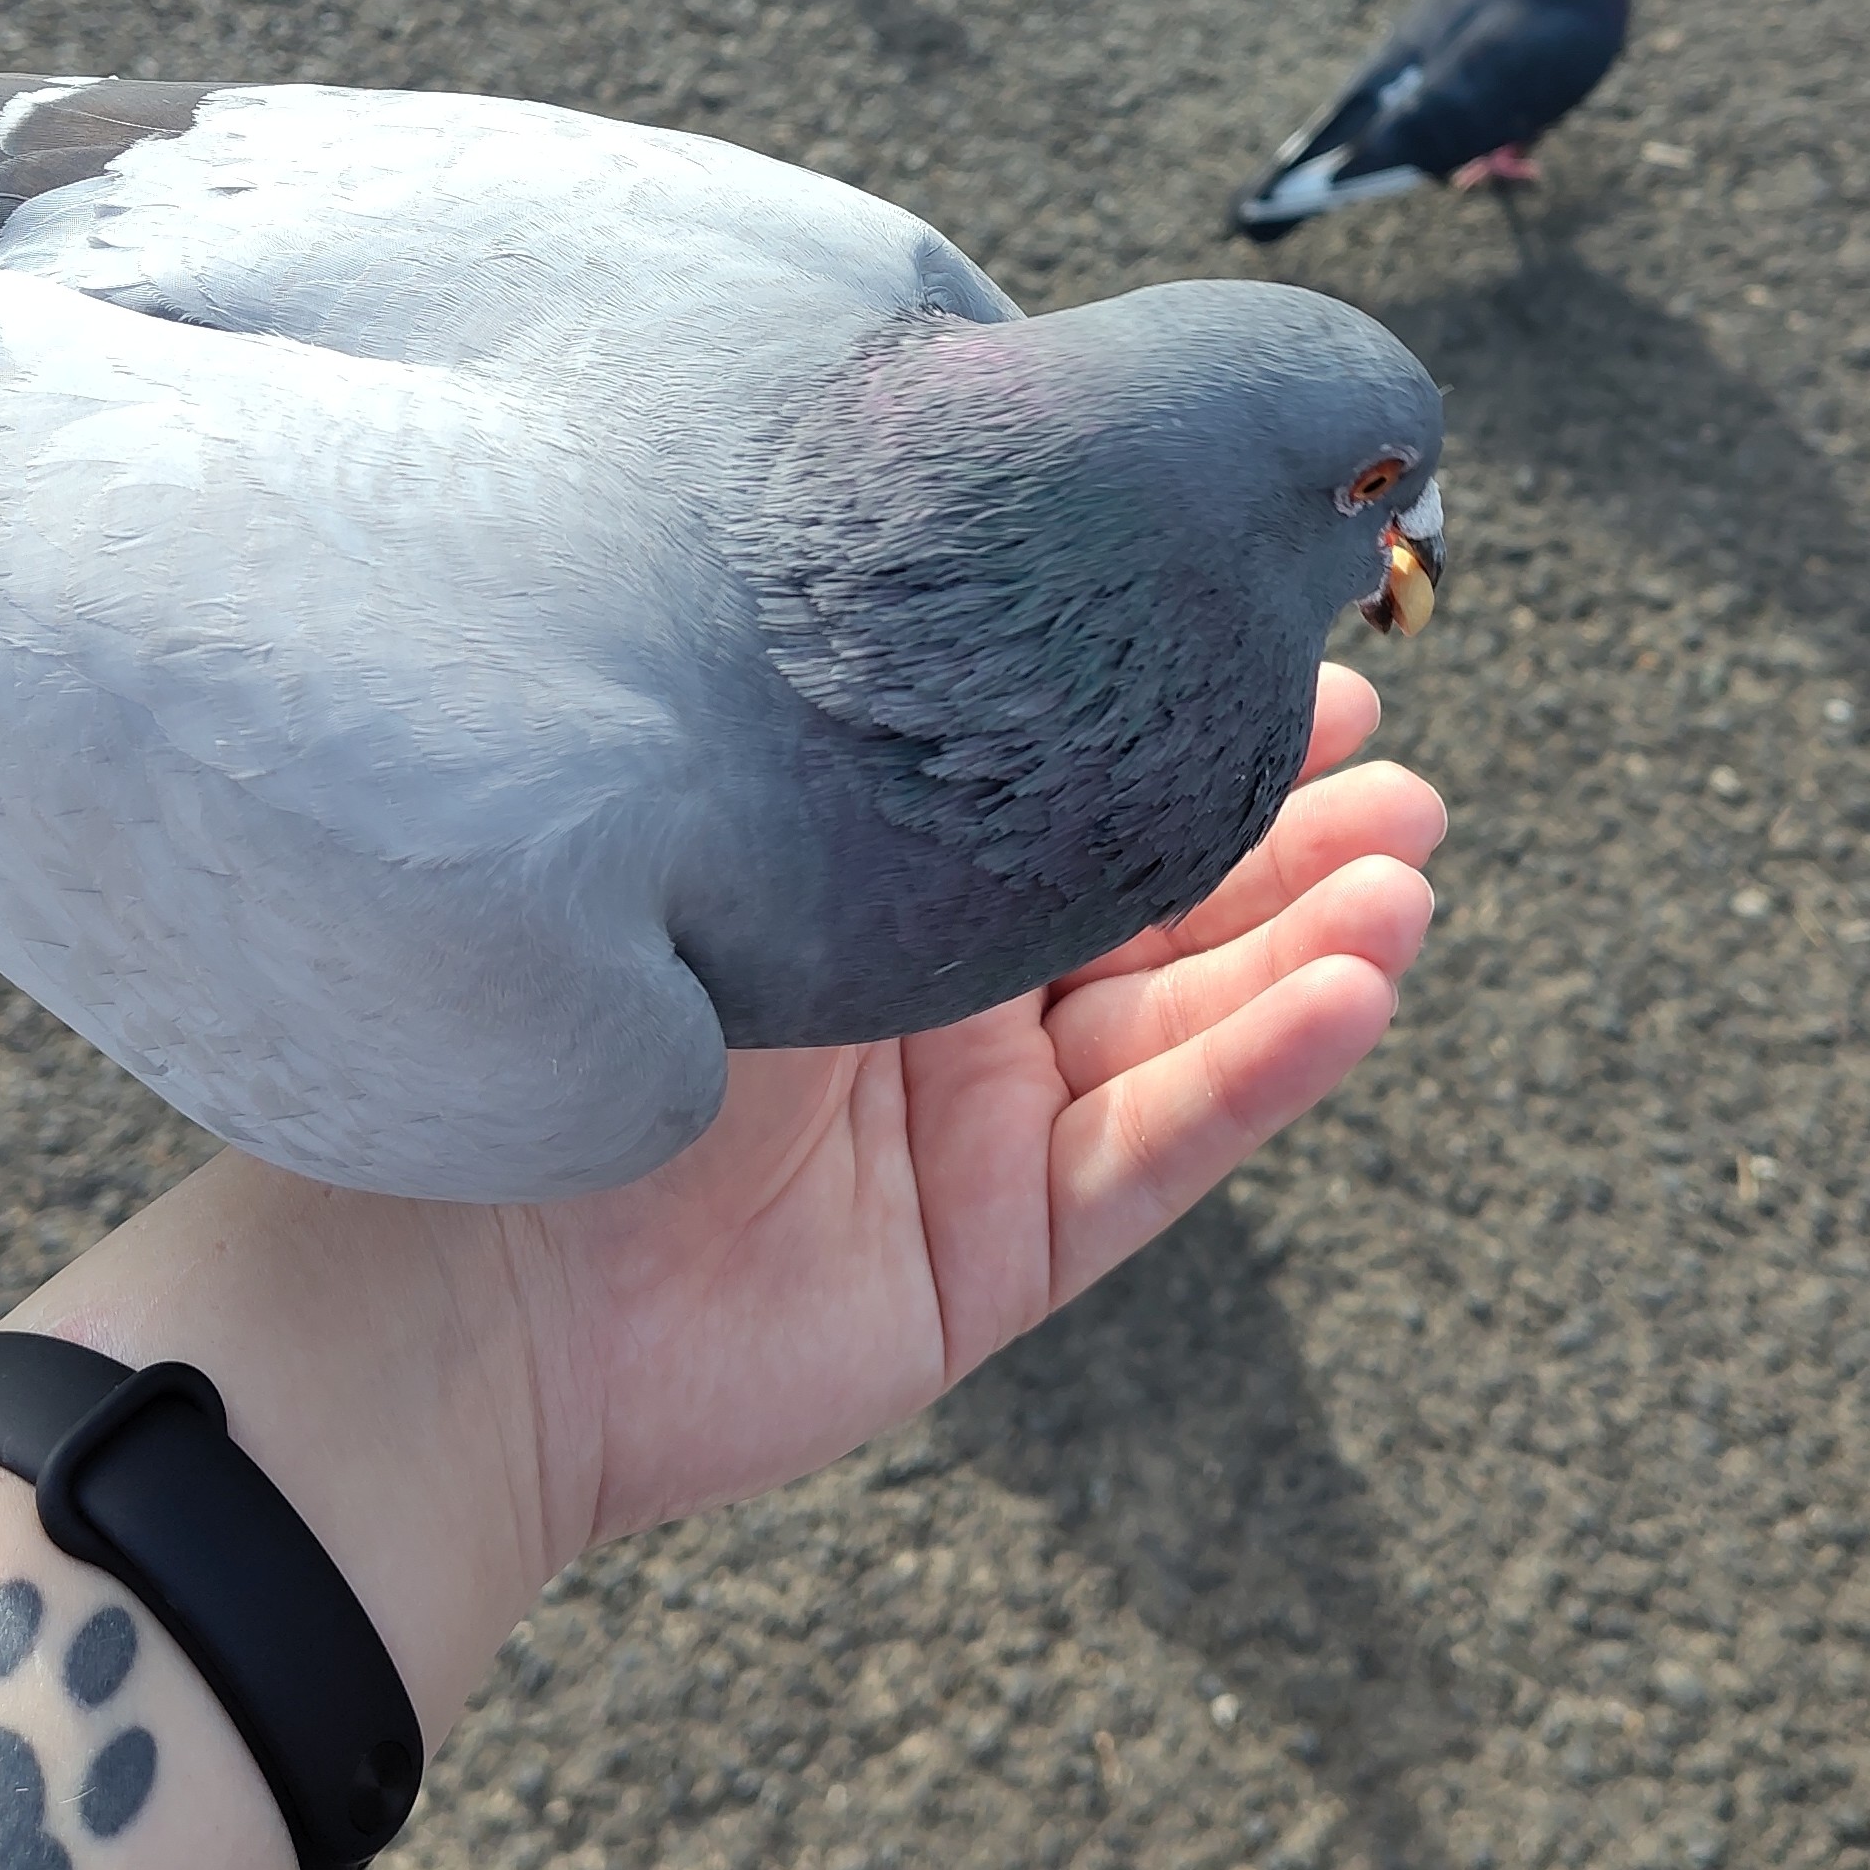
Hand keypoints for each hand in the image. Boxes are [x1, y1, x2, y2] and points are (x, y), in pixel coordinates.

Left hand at [505, 661, 1443, 1562]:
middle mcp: (942, 1006)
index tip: (1312, 664)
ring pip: (1184, 1026)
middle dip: (1287, 839)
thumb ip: (882, 763)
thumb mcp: (746, 848)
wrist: (462, 1287)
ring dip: (1307, 946)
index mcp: (873, 889)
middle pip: (1158, 912)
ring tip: (1407, 869)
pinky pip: (1156, 1152)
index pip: (1069, 804)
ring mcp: (977, 1134)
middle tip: (1399, 774)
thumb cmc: (571, 1023)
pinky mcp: (1000, 1252)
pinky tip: (1358, 991)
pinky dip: (1263, 1073)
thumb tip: (1007, 582)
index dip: (1194, 744)